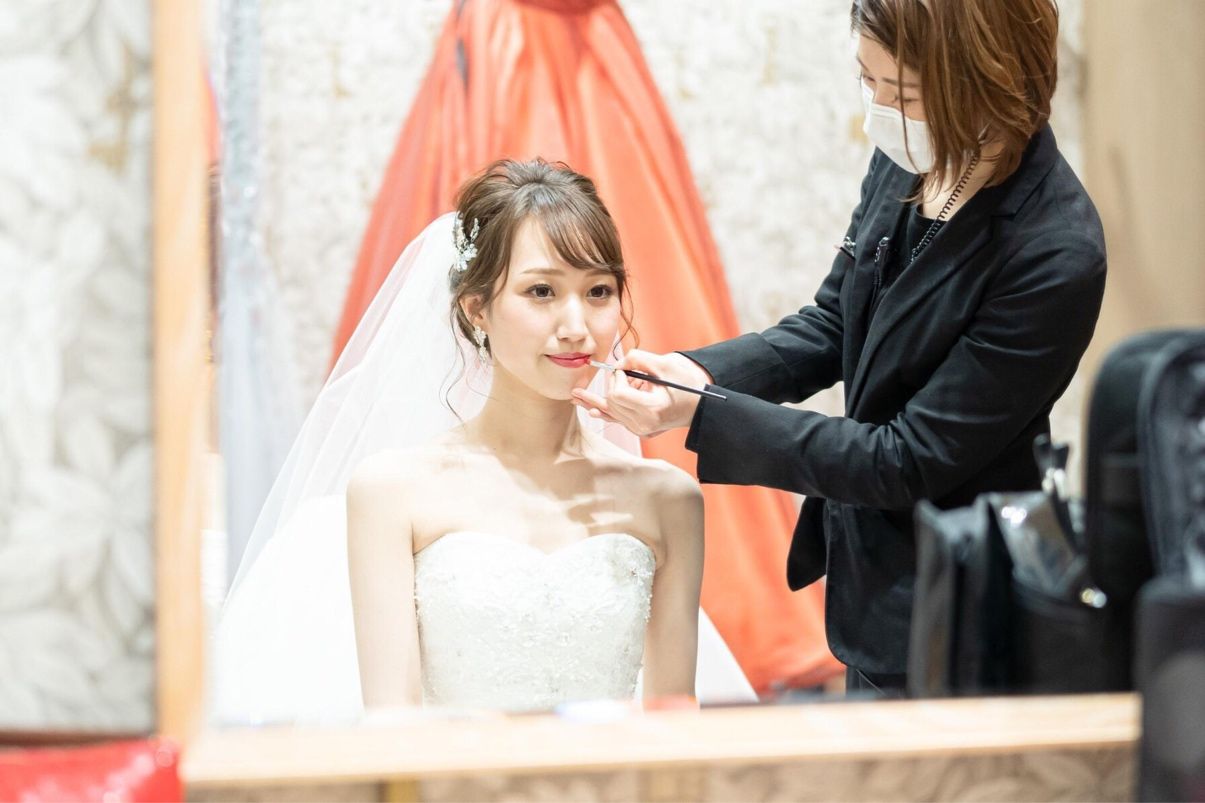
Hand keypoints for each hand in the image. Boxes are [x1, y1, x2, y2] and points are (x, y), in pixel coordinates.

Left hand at [572, 350, 712, 436]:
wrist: (703, 403)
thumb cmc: (689, 382)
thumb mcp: (666, 364)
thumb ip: (638, 359)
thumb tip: (617, 365)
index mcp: (652, 409)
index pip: (618, 395)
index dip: (616, 379)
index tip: (624, 369)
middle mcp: (645, 424)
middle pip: (611, 404)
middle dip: (608, 387)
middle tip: (605, 378)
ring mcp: (643, 429)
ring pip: (611, 412)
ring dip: (598, 400)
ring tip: (576, 395)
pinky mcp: (642, 429)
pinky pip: (619, 419)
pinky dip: (605, 412)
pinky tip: (591, 409)